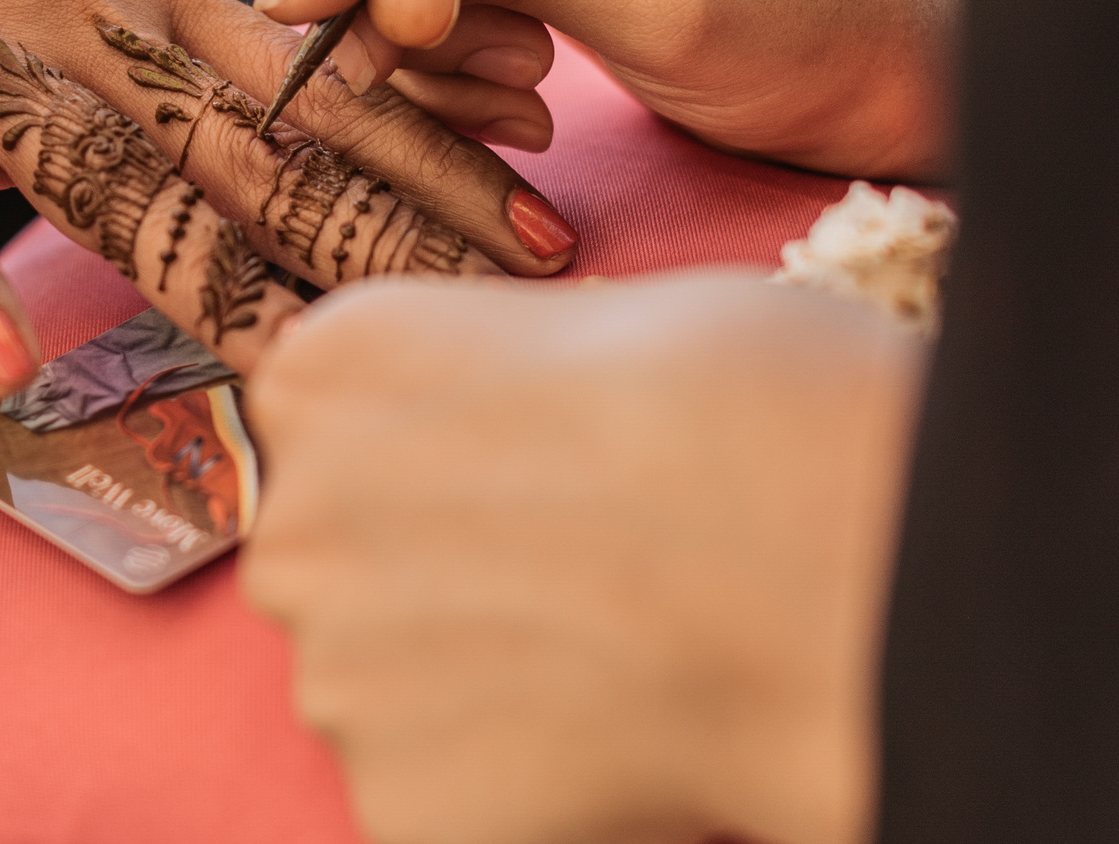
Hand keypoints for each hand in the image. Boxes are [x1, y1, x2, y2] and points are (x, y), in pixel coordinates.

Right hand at [0, 0, 583, 395]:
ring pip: (115, 183)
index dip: (435, 151)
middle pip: (255, 144)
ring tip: (311, 371)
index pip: (313, 86)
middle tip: (514, 301)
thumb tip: (240, 167)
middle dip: (393, 227)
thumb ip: (134, 76)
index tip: (544, 212)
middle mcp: (73, 23)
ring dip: (219, 280)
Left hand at [242, 273, 924, 843]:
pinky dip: (515, 791)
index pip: (324, 432)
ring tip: (614, 666)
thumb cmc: (747, 406)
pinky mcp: (396, 800)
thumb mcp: (582, 322)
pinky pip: (437, 800)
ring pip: (381, 692)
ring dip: (472, 694)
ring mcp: (334, 666)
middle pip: (337, 568)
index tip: (522, 481)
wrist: (822, 558)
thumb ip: (483, 387)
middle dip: (433, 586)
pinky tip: (616, 744)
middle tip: (578, 589)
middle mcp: (296, 515)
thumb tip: (495, 429)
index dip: (435, 465)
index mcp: (325, 373)